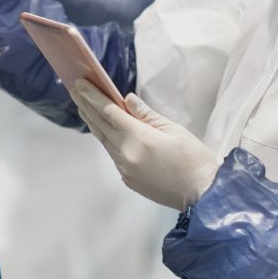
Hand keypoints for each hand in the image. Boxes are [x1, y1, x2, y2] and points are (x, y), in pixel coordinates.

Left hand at [71, 80, 217, 209]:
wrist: (202, 194)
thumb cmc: (194, 158)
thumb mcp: (174, 129)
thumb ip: (146, 115)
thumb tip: (126, 100)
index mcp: (139, 138)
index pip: (109, 112)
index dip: (93, 97)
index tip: (80, 84)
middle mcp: (126, 154)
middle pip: (101, 126)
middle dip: (86, 106)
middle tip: (74, 90)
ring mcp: (125, 169)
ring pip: (105, 141)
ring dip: (93, 123)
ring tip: (84, 107)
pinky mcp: (129, 180)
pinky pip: (114, 155)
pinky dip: (107, 140)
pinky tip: (105, 131)